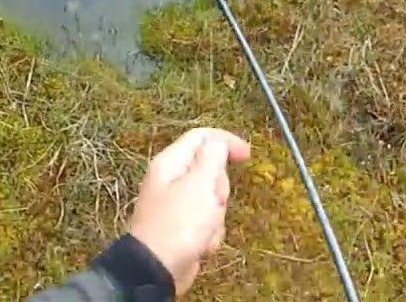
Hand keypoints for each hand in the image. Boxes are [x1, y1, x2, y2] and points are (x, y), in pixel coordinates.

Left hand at [127, 127, 251, 295]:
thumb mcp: (199, 184)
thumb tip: (218, 141)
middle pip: (211, 170)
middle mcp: (172, 179)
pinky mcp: (185, 227)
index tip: (247, 155)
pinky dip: (209, 234)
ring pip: (213, 199)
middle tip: (211, 202)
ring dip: (215, 216)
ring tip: (203, 228)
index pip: (201, 137)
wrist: (158, 268)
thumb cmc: (178, 224)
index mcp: (171, 162)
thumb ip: (212, 157)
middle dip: (219, 189)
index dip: (226, 141)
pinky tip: (200, 244)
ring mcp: (178, 204)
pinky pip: (209, 222)